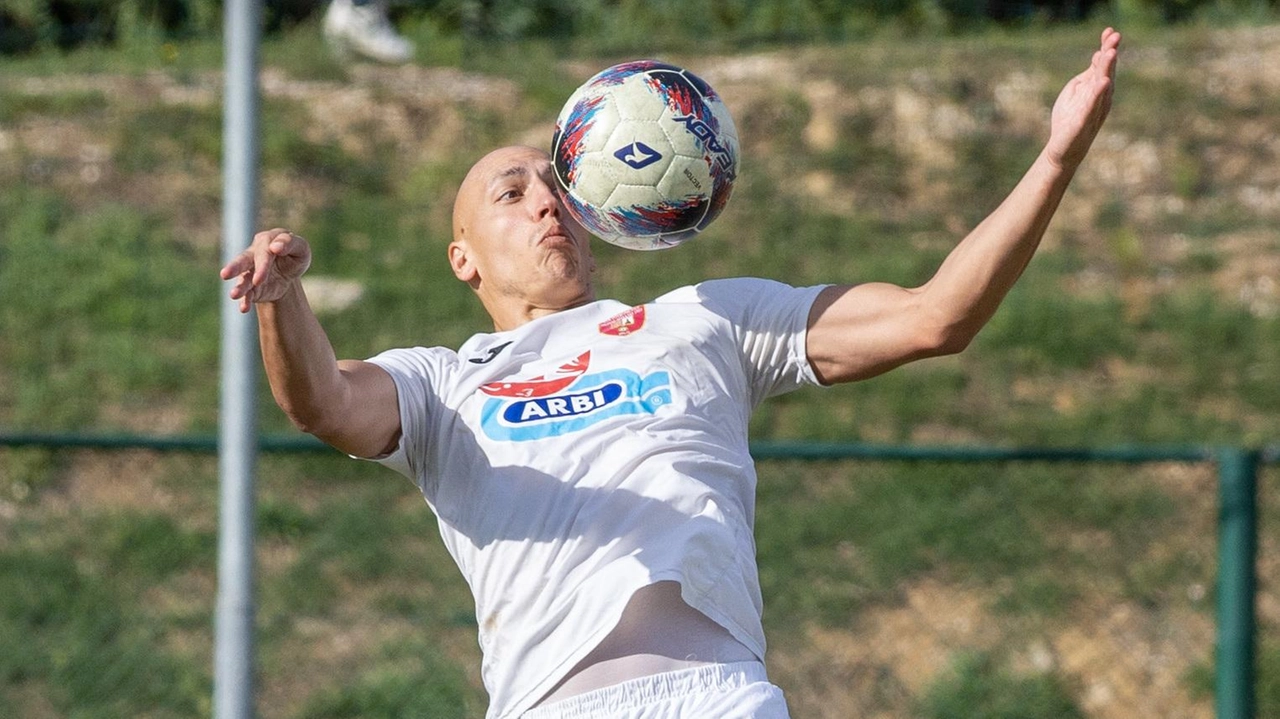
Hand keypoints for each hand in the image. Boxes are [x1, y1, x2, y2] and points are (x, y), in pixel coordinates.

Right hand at [219, 228, 312, 312]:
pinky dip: (245, 301)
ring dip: (239, 287)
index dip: (265, 258)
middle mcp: (253, 255)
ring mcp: (250, 272)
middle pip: (244, 260)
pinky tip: (244, 308)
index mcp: (266, 241)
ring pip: (243, 279)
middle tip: (225, 274)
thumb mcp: (301, 248)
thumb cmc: (295, 255)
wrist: (289, 273)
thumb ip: (290, 243)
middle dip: (236, 267)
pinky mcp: (251, 288)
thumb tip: (275, 247)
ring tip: (234, 295)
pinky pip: (247, 295)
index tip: (273, 254)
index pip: (264, 250)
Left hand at [1045, 27, 1120, 171]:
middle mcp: (1100, 97)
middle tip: (1115, 36)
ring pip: (1102, 86)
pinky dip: (1097, 93)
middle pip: (1106, 72)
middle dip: (1110, 54)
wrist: (1063, 149)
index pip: (1102, 65)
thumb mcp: (1076, 91)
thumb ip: (1087, 75)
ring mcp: (1094, 109)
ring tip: (1110, 53)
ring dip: (1107, 69)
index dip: (1106, 47)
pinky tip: (1103, 82)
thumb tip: (1098, 55)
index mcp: (1096, 88)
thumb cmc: (1069, 119)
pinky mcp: (1084, 121)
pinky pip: (1092, 105)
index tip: (1109, 30)